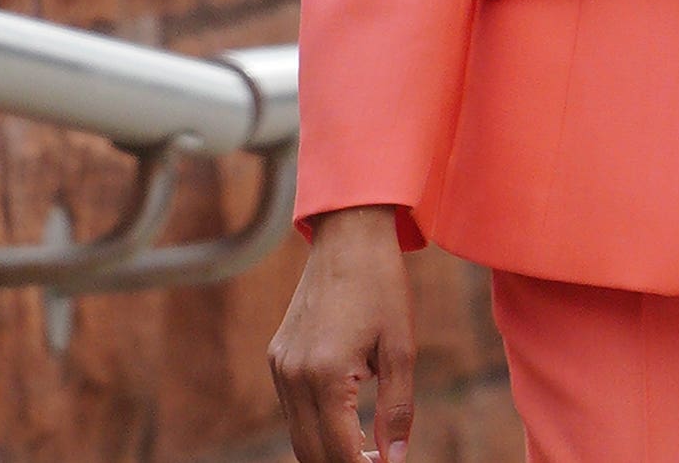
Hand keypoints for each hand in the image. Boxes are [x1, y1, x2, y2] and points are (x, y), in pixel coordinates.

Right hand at [270, 205, 415, 462]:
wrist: (348, 237)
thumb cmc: (382, 288)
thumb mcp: (401, 348)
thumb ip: (396, 408)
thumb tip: (394, 458)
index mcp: (325, 375)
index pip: (338, 450)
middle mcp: (294, 375)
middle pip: (310, 450)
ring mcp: (280, 366)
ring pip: (298, 433)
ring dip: (327, 449)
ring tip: (365, 453)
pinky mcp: (277, 357)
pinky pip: (292, 408)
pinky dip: (315, 424)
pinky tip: (346, 422)